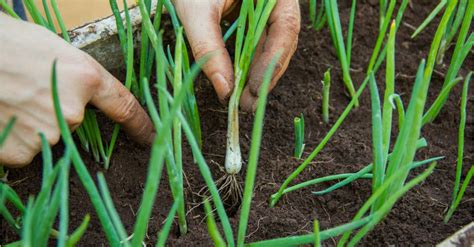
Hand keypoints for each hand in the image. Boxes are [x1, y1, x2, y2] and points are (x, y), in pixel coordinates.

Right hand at [0, 13, 153, 167]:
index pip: (125, 107)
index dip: (141, 124)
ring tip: (10, 100)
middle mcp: (72, 111)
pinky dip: (16, 139)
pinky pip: (26, 150)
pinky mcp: (21, 153)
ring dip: (33, 124)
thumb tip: (84, 95)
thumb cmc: (8, 44)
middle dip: (55, 110)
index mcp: (85, 79)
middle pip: (73, 121)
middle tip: (27, 90)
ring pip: (48, 137)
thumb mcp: (54, 49)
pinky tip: (4, 118)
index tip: (152, 137)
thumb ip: (78, 77)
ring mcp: (47, 135)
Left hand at [172, 0, 300, 110]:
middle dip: (265, 73)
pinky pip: (257, 40)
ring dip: (258, 71)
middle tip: (249, 104)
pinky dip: (248, 61)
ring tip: (244, 99)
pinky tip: (240, 81)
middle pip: (282, 39)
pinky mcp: (252, 14)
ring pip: (270, 43)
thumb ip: (209, 49)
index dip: (273, 61)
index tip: (255, 89)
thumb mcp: (194, 10)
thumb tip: (225, 90)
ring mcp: (265, 5)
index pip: (285, 27)